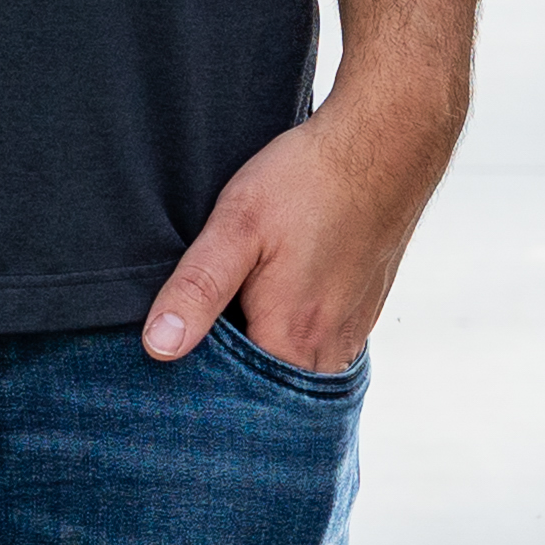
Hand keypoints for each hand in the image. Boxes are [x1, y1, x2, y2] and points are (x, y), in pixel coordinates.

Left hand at [150, 75, 467, 367]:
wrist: (385, 144)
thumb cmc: (308, 180)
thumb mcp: (236, 226)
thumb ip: (197, 289)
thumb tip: (159, 347)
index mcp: (290, 339)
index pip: (235, 400)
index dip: (199, 388)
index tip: (173, 367)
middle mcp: (327, 350)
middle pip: (268, 393)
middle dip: (233, 380)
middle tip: (201, 339)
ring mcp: (351, 333)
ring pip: (296, 371)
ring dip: (264, 356)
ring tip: (235, 320)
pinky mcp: (363, 312)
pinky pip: (321, 349)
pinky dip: (293, 340)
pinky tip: (275, 301)